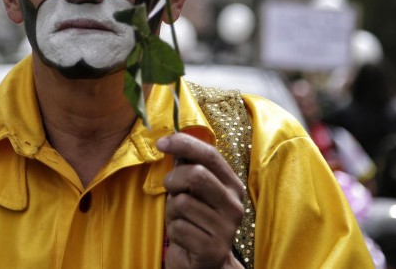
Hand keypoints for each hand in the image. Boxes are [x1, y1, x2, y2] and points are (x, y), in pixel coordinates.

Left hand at [158, 133, 246, 268]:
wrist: (203, 263)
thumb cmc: (194, 220)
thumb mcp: (192, 191)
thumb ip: (188, 167)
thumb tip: (172, 140)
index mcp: (232, 185)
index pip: (210, 154)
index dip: (184, 144)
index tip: (161, 142)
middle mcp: (235, 205)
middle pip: (197, 175)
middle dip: (174, 179)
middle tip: (169, 188)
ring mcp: (227, 228)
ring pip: (183, 203)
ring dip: (172, 210)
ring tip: (180, 219)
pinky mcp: (213, 249)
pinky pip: (179, 228)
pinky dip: (173, 230)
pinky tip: (183, 237)